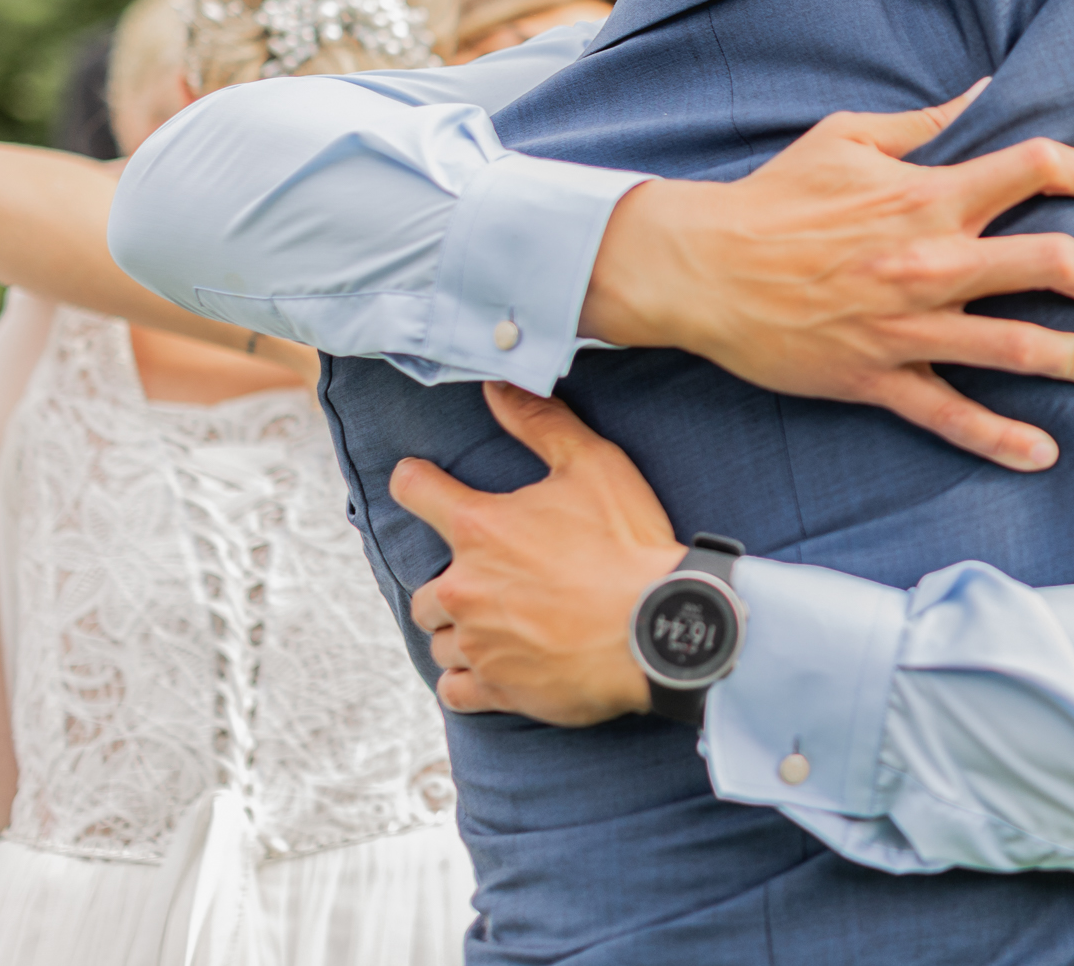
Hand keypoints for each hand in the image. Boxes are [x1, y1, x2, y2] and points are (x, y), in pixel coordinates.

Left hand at [394, 382, 682, 724]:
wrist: (658, 629)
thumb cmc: (628, 544)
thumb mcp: (594, 465)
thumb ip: (540, 422)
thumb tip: (495, 384)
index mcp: (479, 528)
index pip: (415, 491)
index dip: (415, 480)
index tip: (418, 481)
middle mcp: (463, 586)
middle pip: (424, 587)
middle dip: (450, 582)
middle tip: (491, 580)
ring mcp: (477, 642)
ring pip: (439, 638)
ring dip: (459, 631)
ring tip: (497, 626)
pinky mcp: (496, 688)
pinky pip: (454, 689)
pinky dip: (467, 679)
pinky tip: (493, 668)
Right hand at [577, 80, 1073, 472]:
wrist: (701, 267)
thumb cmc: (774, 197)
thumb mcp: (848, 138)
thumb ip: (925, 122)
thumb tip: (985, 90)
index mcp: (926, 196)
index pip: (1029, 169)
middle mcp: (929, 261)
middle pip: (1043, 264)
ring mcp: (907, 326)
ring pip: (1012, 345)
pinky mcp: (878, 377)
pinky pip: (949, 414)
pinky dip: (998, 438)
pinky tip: (1043, 452)